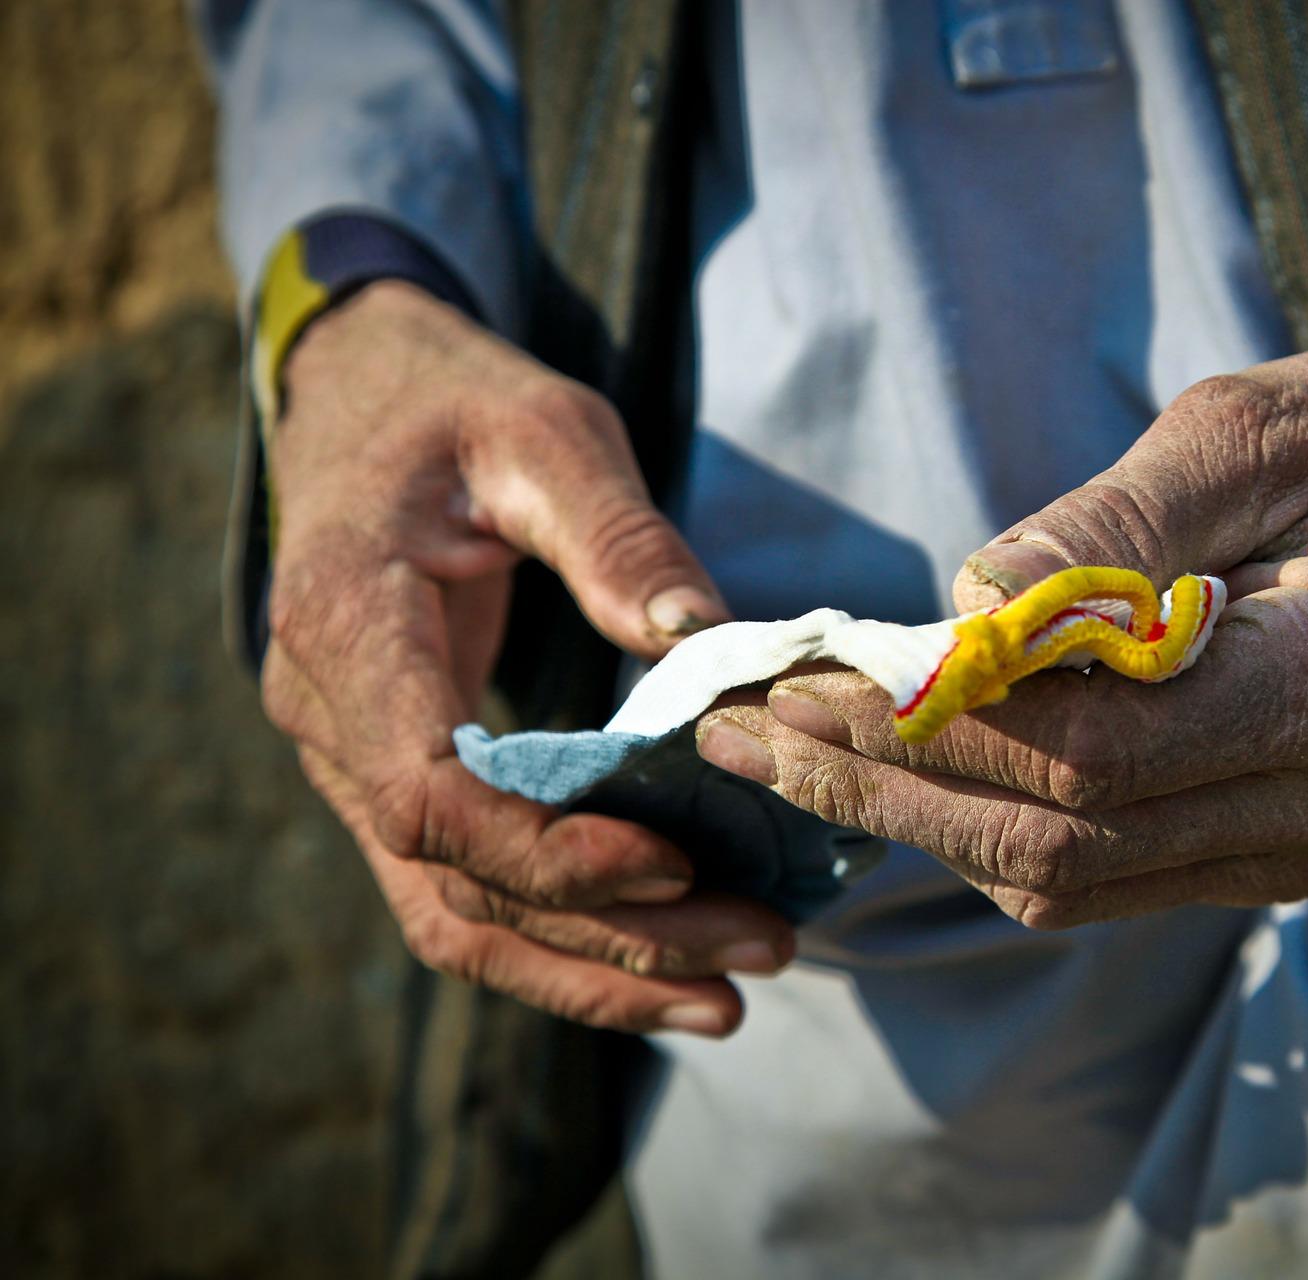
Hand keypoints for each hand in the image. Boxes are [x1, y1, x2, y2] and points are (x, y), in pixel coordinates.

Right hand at [263, 280, 792, 1033]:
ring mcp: (351, 760)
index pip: (424, 792)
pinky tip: (662, 969)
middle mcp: (327, 715)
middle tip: (761, 949)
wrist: (359, 397)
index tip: (674, 863)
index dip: (546, 852)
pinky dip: (560, 943)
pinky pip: (461, 892)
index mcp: (345, 623)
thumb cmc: (455, 403)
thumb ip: (618, 536)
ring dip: (592, 972)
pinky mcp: (395, 779)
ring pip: (454, 915)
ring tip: (730, 999)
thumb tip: (708, 642)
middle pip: (456, 881)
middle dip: (613, 934)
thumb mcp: (546, 430)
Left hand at [695, 302, 1307, 926]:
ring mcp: (1302, 846)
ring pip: (1067, 879)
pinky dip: (982, 826)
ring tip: (785, 748)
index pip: (1103, 749)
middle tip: (746, 728)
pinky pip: (1097, 873)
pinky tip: (891, 770)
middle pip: (1064, 839)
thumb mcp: (1244, 429)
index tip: (809, 676)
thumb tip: (966, 597)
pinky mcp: (1267, 854)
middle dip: (889, 786)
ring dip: (914, 818)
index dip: (941, 725)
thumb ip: (1113, 527)